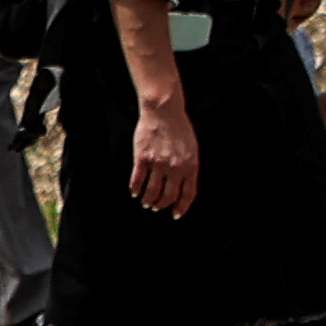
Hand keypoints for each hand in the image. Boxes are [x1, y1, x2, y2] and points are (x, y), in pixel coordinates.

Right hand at [130, 89, 201, 216]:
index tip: (175, 214)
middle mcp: (175, 168)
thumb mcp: (191, 149)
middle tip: (156, 207)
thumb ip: (188, 168)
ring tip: (145, 202)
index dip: (181, 207)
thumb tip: (181, 185)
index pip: (187, 194)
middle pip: (168, 196)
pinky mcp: (142, 158)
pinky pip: (138, 180)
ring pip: (152, 191)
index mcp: (191, 166)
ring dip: (148, 200)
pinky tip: (134, 192)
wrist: (164, 111)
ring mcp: (158, 164)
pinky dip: (135, 189)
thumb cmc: (179, 129)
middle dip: (162, 205)